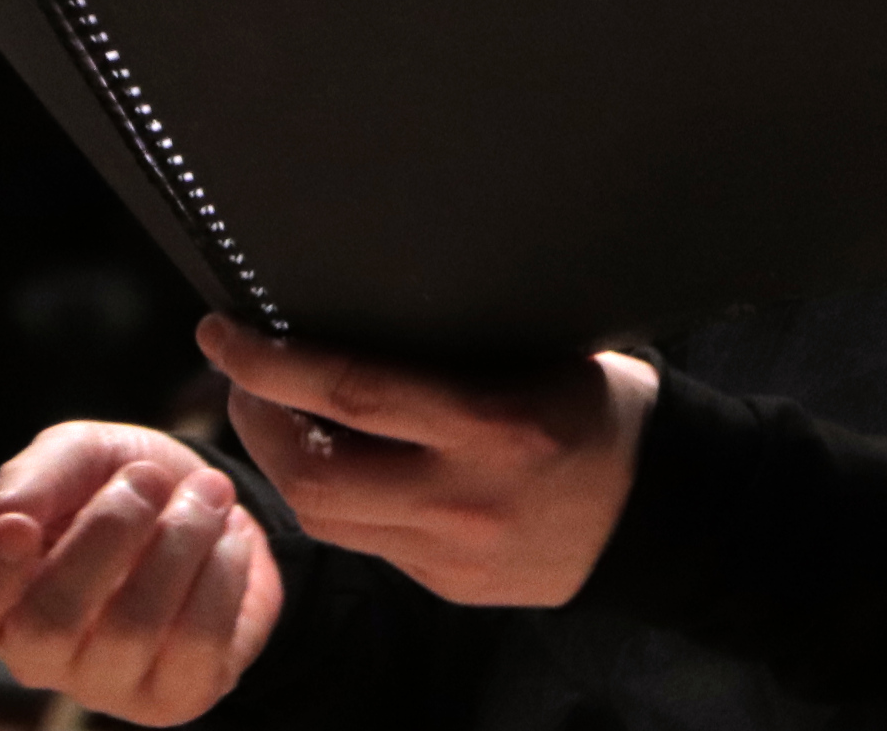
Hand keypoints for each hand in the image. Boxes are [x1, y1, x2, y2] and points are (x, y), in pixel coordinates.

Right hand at [0, 422, 279, 726]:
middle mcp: (37, 658)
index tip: (19, 526)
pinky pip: (198, 642)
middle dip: (105, 535)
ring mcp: (106, 687)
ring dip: (179, 541)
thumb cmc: (122, 482)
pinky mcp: (176, 696)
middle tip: (146, 478)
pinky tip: (226, 535)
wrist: (213, 504)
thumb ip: (41, 472)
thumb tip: (1, 515)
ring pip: (131, 630)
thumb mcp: (80, 454)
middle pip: (44, 628)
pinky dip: (221, 571)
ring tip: (207, 492)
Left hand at [200, 317, 657, 607]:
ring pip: (324, 518)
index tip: (223, 332)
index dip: (270, 363)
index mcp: (491, 423)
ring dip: (279, 464)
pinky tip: (331, 460)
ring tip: (270, 412)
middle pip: (313, 474)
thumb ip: (456, 342)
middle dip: (254, 419)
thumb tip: (360, 299)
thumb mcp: (542, 352)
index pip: (349, 394)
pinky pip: (364, 543)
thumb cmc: (601, 409)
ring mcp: (451, 554)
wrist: (663, 512)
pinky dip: (333, 498)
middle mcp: (462, 498)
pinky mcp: (447, 587)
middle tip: (239, 372)